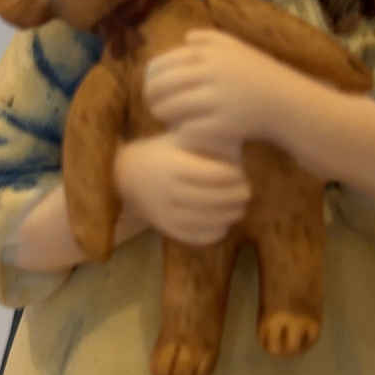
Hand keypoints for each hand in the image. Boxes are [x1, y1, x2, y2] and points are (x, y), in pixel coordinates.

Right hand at [114, 132, 250, 245]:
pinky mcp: (165, 227)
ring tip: (239, 209)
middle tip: (247, 192)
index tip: (240, 174)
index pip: (210, 174)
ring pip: (204, 220)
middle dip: (234, 197)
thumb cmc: (164, 151)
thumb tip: (240, 147)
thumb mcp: (182, 138)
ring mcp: (165, 212)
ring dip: (228, 216)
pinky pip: (194, 236)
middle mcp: (167, 190)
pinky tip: (224, 224)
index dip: (232, 176)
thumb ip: (207, 141)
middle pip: (210, 199)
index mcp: (173, 165)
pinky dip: (213, 233)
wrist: (128, 173)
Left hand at [144, 29, 289, 155]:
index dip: (151, 75)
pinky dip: (181, 130)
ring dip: (162, 115)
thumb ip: (212, 38)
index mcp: (211, 53)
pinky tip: (183, 131)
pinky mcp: (223, 125)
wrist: (287, 104)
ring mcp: (217, 100)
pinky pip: (188, 129)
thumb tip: (185, 38)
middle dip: (151, 97)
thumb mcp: (240, 48)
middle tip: (152, 105)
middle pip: (163, 85)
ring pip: (171, 108)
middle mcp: (211, 73)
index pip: (164, 62)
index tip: (150, 84)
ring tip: (164, 118)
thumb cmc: (261, 76)